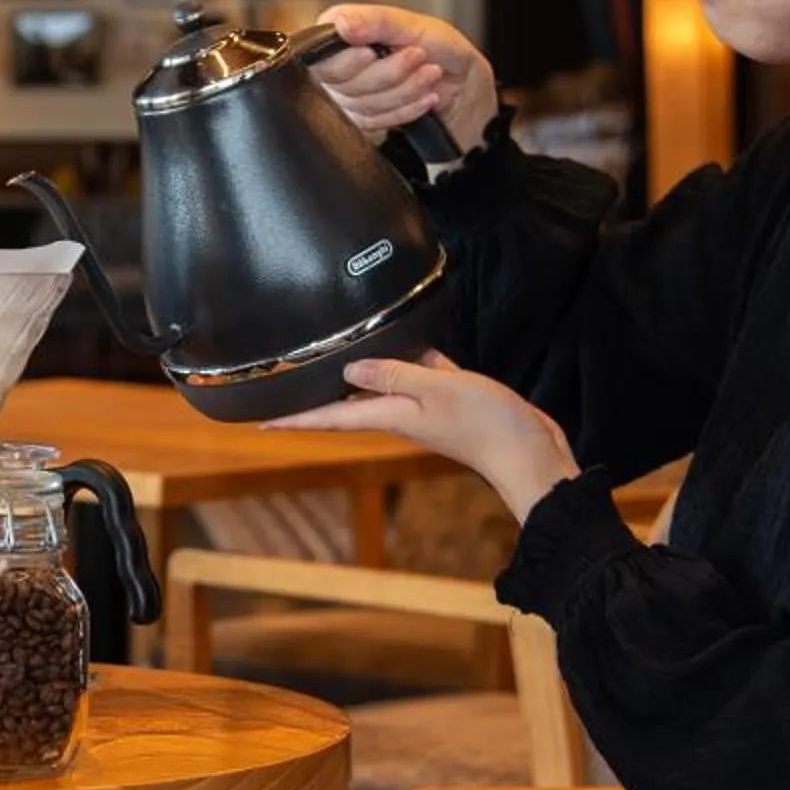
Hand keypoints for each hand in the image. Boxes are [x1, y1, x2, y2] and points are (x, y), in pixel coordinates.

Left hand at [267, 350, 579, 524]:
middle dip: (318, 393)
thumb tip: (349, 370)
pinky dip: (410, 356)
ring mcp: (426, 408)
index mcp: (391, 415)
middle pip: (349, 400)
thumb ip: (394, 375)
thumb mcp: (437, 391)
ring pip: (384, 382)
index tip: (259, 420)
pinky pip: (420, 373)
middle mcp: (402, 414)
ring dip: (360, 370)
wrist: (530, 453)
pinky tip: (408, 336)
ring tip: (332, 355)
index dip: (293, 417)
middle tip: (286, 384)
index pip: (329, 416)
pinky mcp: (451, 399)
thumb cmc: (487, 425)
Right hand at [307, 2, 500, 154]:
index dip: (347, 60)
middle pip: (343, 83)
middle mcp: (340, 65)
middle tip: (417, 55)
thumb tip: (342, 24)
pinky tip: (426, 96)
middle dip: (389, 72)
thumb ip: (374, 21)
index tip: (371, 53)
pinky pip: (376, 122)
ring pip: (363, 104)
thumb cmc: (440, 48)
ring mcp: (349, 95)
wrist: (464, 84)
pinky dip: (406, 109)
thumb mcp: (411, 24)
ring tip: (430, 73)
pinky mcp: (363, 120)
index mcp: (342, 34)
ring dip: (405, 90)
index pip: (322, 54)